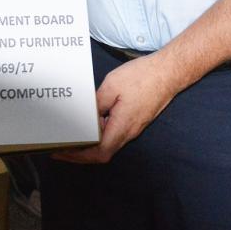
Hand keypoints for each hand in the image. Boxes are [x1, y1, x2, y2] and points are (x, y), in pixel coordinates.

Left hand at [52, 53, 182, 164]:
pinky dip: (100, 132)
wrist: (169, 72)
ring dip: (90, 143)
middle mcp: (129, 132)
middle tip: (61, 146)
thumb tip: (84, 116)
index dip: (79, 156)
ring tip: (71, 134)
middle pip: (102, 152)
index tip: (62, 152)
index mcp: (122, 126)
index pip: (99, 153)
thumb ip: (96, 103)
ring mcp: (133, 127)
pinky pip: (115, 132)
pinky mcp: (135, 120)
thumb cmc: (143, 77)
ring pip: (109, 142)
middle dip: (80, 153)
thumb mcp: (112, 86)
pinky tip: (90, 121)